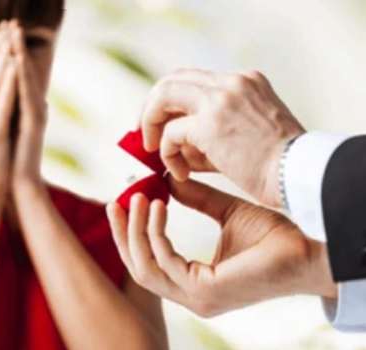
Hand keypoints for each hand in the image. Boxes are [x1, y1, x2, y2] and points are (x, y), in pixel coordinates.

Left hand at [9, 21, 48, 195]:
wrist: (18, 186)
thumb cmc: (10, 160)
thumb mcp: (5, 129)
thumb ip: (7, 112)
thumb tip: (2, 98)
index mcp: (22, 109)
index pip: (14, 76)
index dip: (9, 54)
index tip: (1, 33)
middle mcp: (31, 107)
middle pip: (22, 71)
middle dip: (15, 46)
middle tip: (12, 22)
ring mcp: (33, 115)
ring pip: (25, 79)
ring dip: (20, 54)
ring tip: (15, 32)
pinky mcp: (32, 124)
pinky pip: (25, 95)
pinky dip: (20, 76)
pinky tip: (17, 59)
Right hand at [107, 177, 336, 317]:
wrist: (308, 250)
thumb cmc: (273, 236)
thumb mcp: (226, 212)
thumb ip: (196, 200)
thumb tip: (167, 181)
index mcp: (193, 281)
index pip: (149, 261)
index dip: (132, 232)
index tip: (128, 201)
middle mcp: (190, 295)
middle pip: (137, 267)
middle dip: (122, 234)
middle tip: (114, 201)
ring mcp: (195, 298)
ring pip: (144, 267)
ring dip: (135, 230)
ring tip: (137, 198)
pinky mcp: (204, 293)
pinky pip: (165, 261)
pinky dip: (156, 232)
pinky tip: (159, 205)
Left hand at [141, 69, 304, 206]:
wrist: (299, 175)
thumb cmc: (276, 164)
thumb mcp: (242, 136)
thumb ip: (207, 135)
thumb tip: (171, 146)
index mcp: (244, 81)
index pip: (193, 81)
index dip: (171, 101)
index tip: (161, 123)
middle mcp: (231, 82)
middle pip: (172, 80)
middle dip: (152, 107)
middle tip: (145, 134)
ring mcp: (221, 98)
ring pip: (163, 96)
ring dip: (151, 125)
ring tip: (153, 152)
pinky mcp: (210, 123)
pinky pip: (171, 133)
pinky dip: (168, 153)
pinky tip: (179, 173)